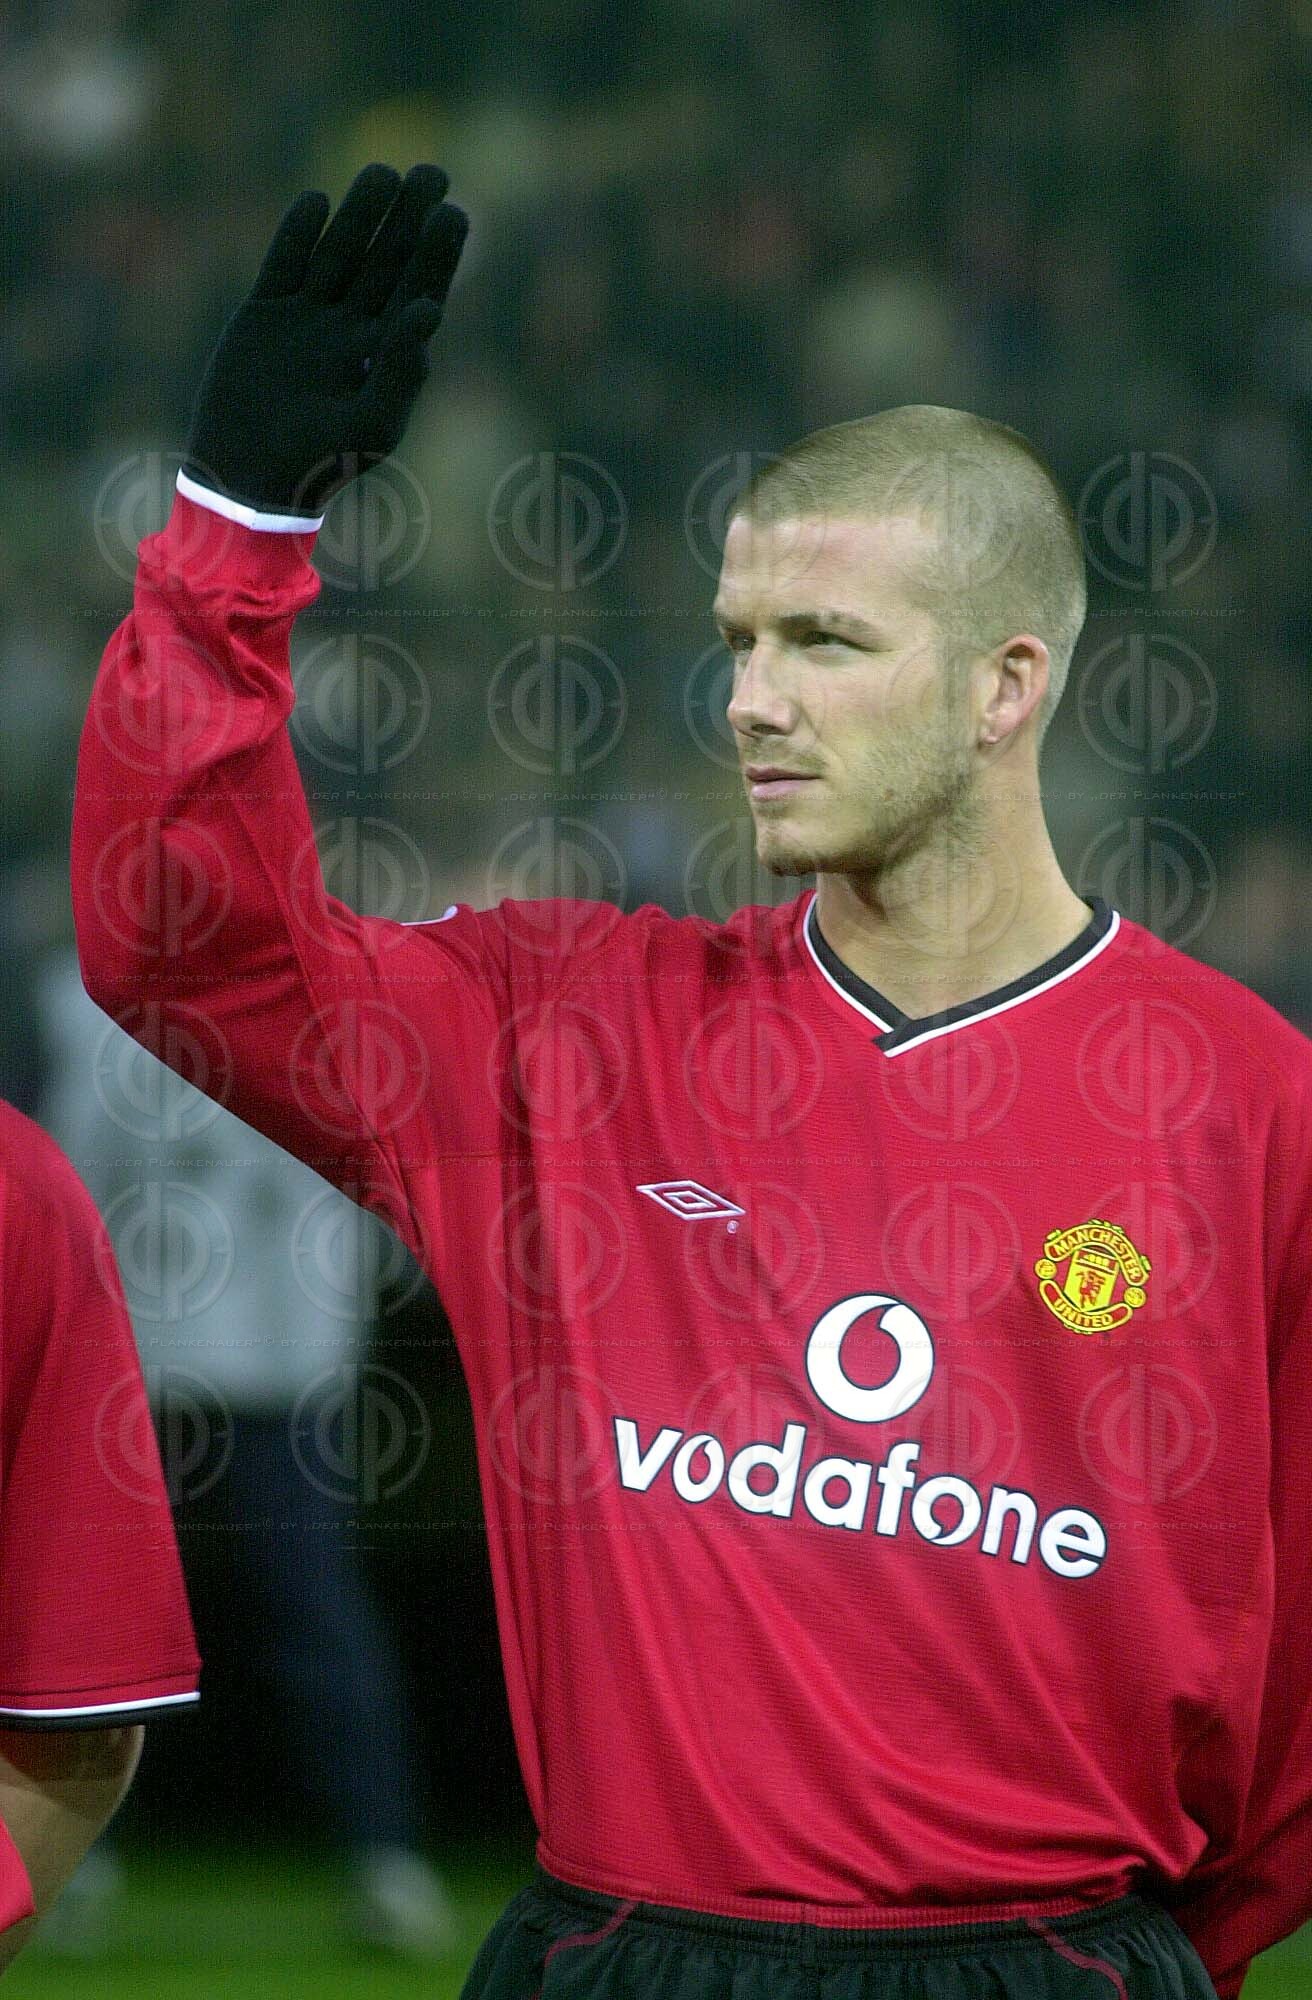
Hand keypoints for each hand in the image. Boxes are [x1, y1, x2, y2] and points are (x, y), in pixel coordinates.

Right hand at [183, 162, 468, 516]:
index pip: (417, 293)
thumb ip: (402, 368)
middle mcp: (350, 332)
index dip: (437, 254)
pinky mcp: (264, 315)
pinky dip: (298, 235)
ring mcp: (307, 320)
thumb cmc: (319, 464)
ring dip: (359, 215)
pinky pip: (285, 264)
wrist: (249, 479)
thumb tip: (431, 309)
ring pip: (338, 254)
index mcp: (383, 357)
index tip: (454, 214)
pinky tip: (317, 201)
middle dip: (407, 220)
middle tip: (432, 173)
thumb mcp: (372, 423)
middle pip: (385, 263)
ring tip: (382, 174)